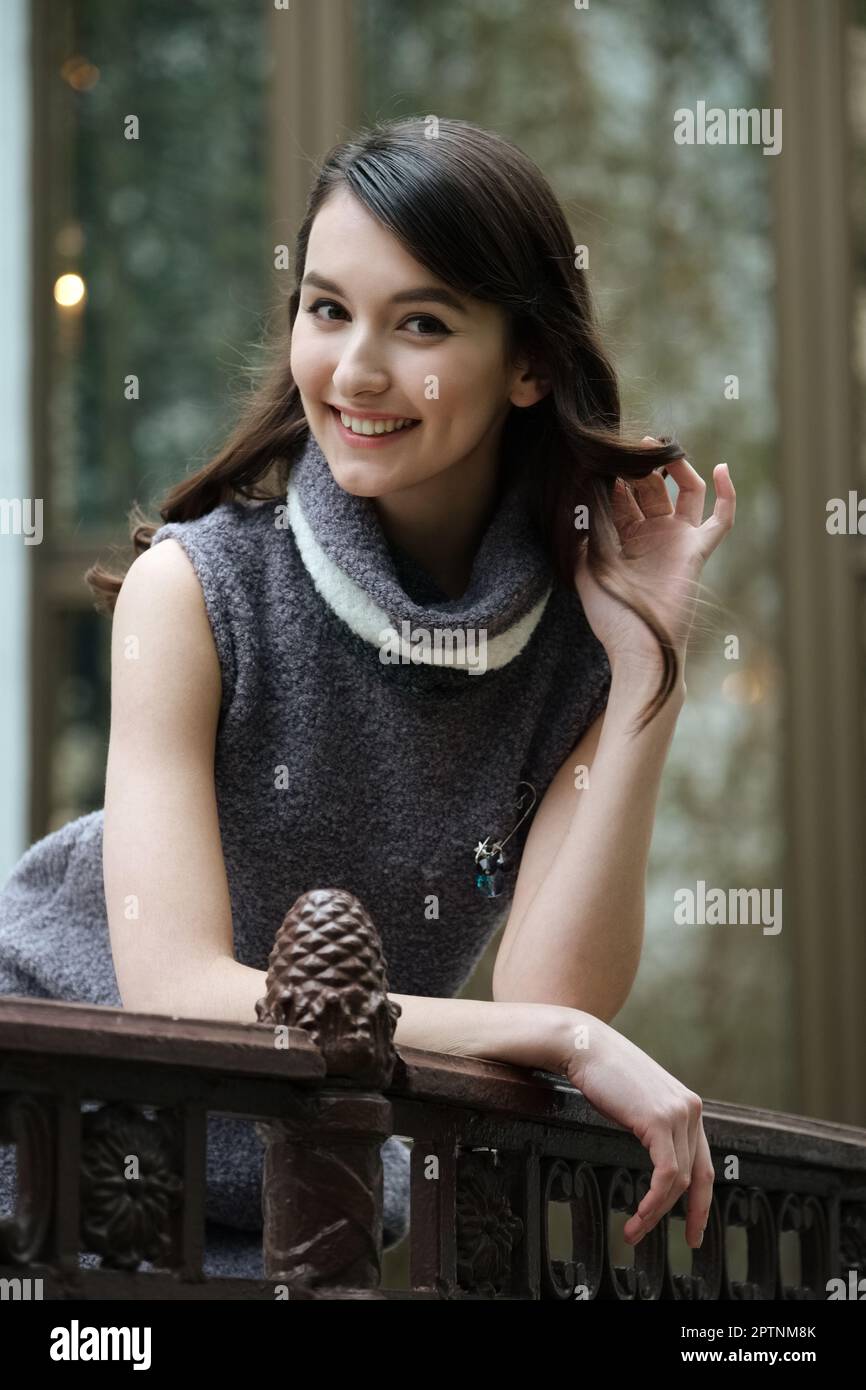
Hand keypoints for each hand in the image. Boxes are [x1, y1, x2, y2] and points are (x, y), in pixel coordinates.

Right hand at [558, 1013, 714, 1249]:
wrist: (584, 1046)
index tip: (693, 1230)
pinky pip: (666, 1174)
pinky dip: (654, 1200)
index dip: (702, 1202)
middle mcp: (690, 1109)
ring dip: (656, 1212)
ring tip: (634, 1231)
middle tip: (670, 1239)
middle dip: (686, 1215)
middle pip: (695, 1177)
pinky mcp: (658, 1120)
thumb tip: (653, 1158)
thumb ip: (654, 1124)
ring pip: (679, 1180)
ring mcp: (678, 1113)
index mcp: (687, 1106)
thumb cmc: (602, 1072)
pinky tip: (639, 1214)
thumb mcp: (637, 1102)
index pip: (704, 1163)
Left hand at [575, 442, 735, 675]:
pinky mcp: (697, 550)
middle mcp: (652, 535)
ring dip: (675, 469)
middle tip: (632, 445)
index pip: (623, 495)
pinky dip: (727, 494)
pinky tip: (722, 468)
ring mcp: (677, 541)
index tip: (605, 456)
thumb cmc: (610, 615)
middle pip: (652, 488)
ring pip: (684, 493)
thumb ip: (587, 532)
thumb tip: (584, 497)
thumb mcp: (587, 566)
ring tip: (661, 449)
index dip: (616, 475)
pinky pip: (720, 519)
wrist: (637, 646)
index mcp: (623, 538)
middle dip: (642, 466)